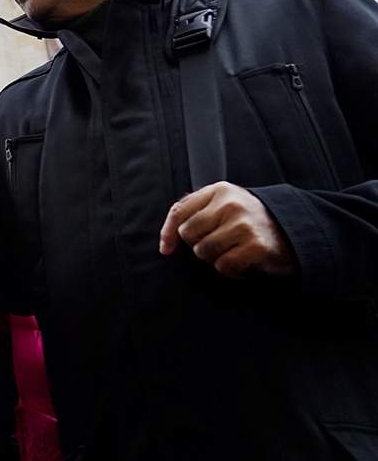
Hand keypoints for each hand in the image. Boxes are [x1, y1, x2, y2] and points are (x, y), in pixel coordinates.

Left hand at [158, 182, 294, 277]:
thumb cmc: (250, 220)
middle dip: (198, 245)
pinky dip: (230, 270)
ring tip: (232, 251)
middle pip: (188, 234)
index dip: (168, 233)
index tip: (167, 249)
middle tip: (218, 245)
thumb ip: (194, 212)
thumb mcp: (224, 204)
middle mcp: (230, 204)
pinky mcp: (256, 246)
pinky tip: (242, 263)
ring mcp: (244, 225)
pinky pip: (224, 266)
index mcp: (219, 190)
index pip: (179, 211)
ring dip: (214, 258)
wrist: (294, 230)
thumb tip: (165, 245)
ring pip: (204, 252)